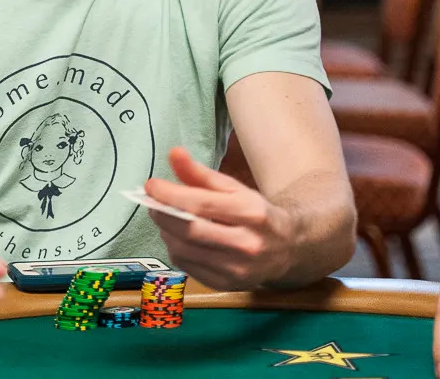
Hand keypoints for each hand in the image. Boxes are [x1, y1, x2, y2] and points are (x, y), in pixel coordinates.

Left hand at [144, 146, 294, 289]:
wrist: (288, 249)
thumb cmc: (256, 213)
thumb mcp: (234, 188)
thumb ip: (201, 173)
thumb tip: (173, 154)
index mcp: (250, 213)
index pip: (201, 204)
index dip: (170, 194)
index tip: (151, 185)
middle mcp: (245, 244)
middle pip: (189, 230)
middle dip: (163, 214)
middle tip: (152, 203)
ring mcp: (236, 270)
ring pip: (184, 251)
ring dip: (166, 232)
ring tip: (166, 219)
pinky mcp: (226, 286)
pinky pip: (187, 268)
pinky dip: (176, 250)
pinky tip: (179, 238)